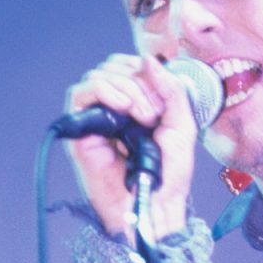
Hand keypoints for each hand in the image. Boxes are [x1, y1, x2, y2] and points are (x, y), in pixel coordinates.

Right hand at [63, 54, 197, 242]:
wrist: (158, 203)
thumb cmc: (170, 173)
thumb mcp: (182, 123)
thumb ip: (170, 89)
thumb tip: (148, 59)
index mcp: (137, 104)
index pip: (129, 67)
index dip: (145, 71)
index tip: (162, 98)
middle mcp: (114, 109)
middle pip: (112, 67)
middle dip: (138, 82)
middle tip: (154, 113)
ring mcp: (96, 120)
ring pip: (97, 76)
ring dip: (125, 88)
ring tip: (142, 117)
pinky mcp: (81, 133)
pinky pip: (80, 94)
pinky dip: (104, 91)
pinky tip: (125, 109)